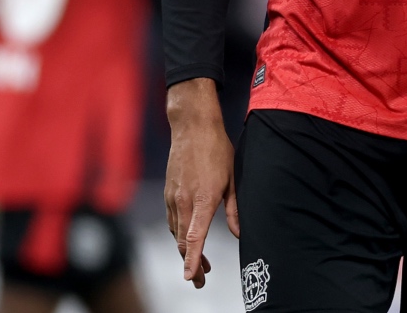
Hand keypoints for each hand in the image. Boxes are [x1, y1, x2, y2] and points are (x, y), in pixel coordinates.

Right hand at [164, 78, 236, 288]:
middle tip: (201, 280)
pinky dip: (179, 234)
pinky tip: (188, 238)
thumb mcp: (232, 179)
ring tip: (200, 264)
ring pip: (175, 232)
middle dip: (191, 263)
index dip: (193, 260)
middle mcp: (184, 200)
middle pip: (182, 241)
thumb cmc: (216, 149)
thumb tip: (238, 234)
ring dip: (185, 250)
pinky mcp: (168, 191)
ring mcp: (172, 196)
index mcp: (203, 199)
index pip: (195, 237)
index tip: (191, 277)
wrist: (192, 126)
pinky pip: (172, 219)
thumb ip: (234, 209)